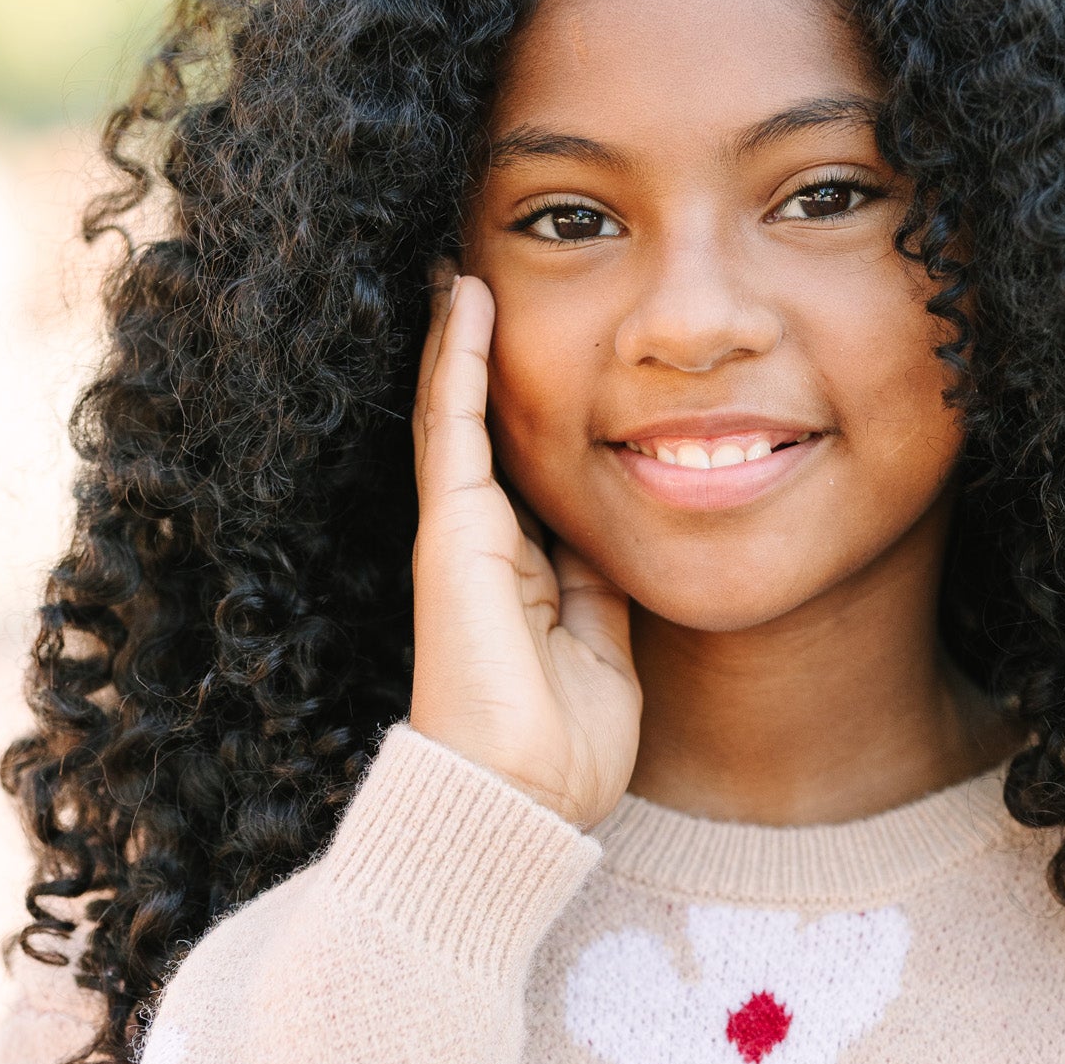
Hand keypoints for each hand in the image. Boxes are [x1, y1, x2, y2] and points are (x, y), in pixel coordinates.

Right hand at [409, 272, 641, 832]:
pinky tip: (462, 293)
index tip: (551, 353)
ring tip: (460, 264)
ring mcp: (458, 536)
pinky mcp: (449, 531)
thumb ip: (602, 587)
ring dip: (456, 336)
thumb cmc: (565, 752)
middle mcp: (480, 547)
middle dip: (479, 359)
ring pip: (450, 412)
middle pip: (478, 430)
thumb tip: (616, 530)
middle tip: (482, 279)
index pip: (521, 471)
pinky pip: (448, 423)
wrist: (524, 799)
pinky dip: (455, 354)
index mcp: (518, 577)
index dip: (531, 412)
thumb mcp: (606, 650)